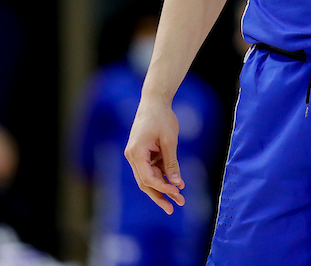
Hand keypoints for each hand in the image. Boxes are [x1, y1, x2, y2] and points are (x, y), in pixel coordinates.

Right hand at [124, 98, 184, 213]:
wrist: (154, 102)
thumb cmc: (162, 118)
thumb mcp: (169, 140)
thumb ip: (171, 162)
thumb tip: (176, 183)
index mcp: (136, 154)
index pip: (148, 178)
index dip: (163, 188)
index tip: (177, 193)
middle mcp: (132, 157)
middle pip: (145, 183)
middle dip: (160, 196)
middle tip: (173, 208)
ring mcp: (136, 156)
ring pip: (147, 178)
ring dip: (162, 188)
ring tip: (177, 199)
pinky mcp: (142, 154)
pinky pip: (151, 169)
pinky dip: (162, 176)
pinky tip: (174, 183)